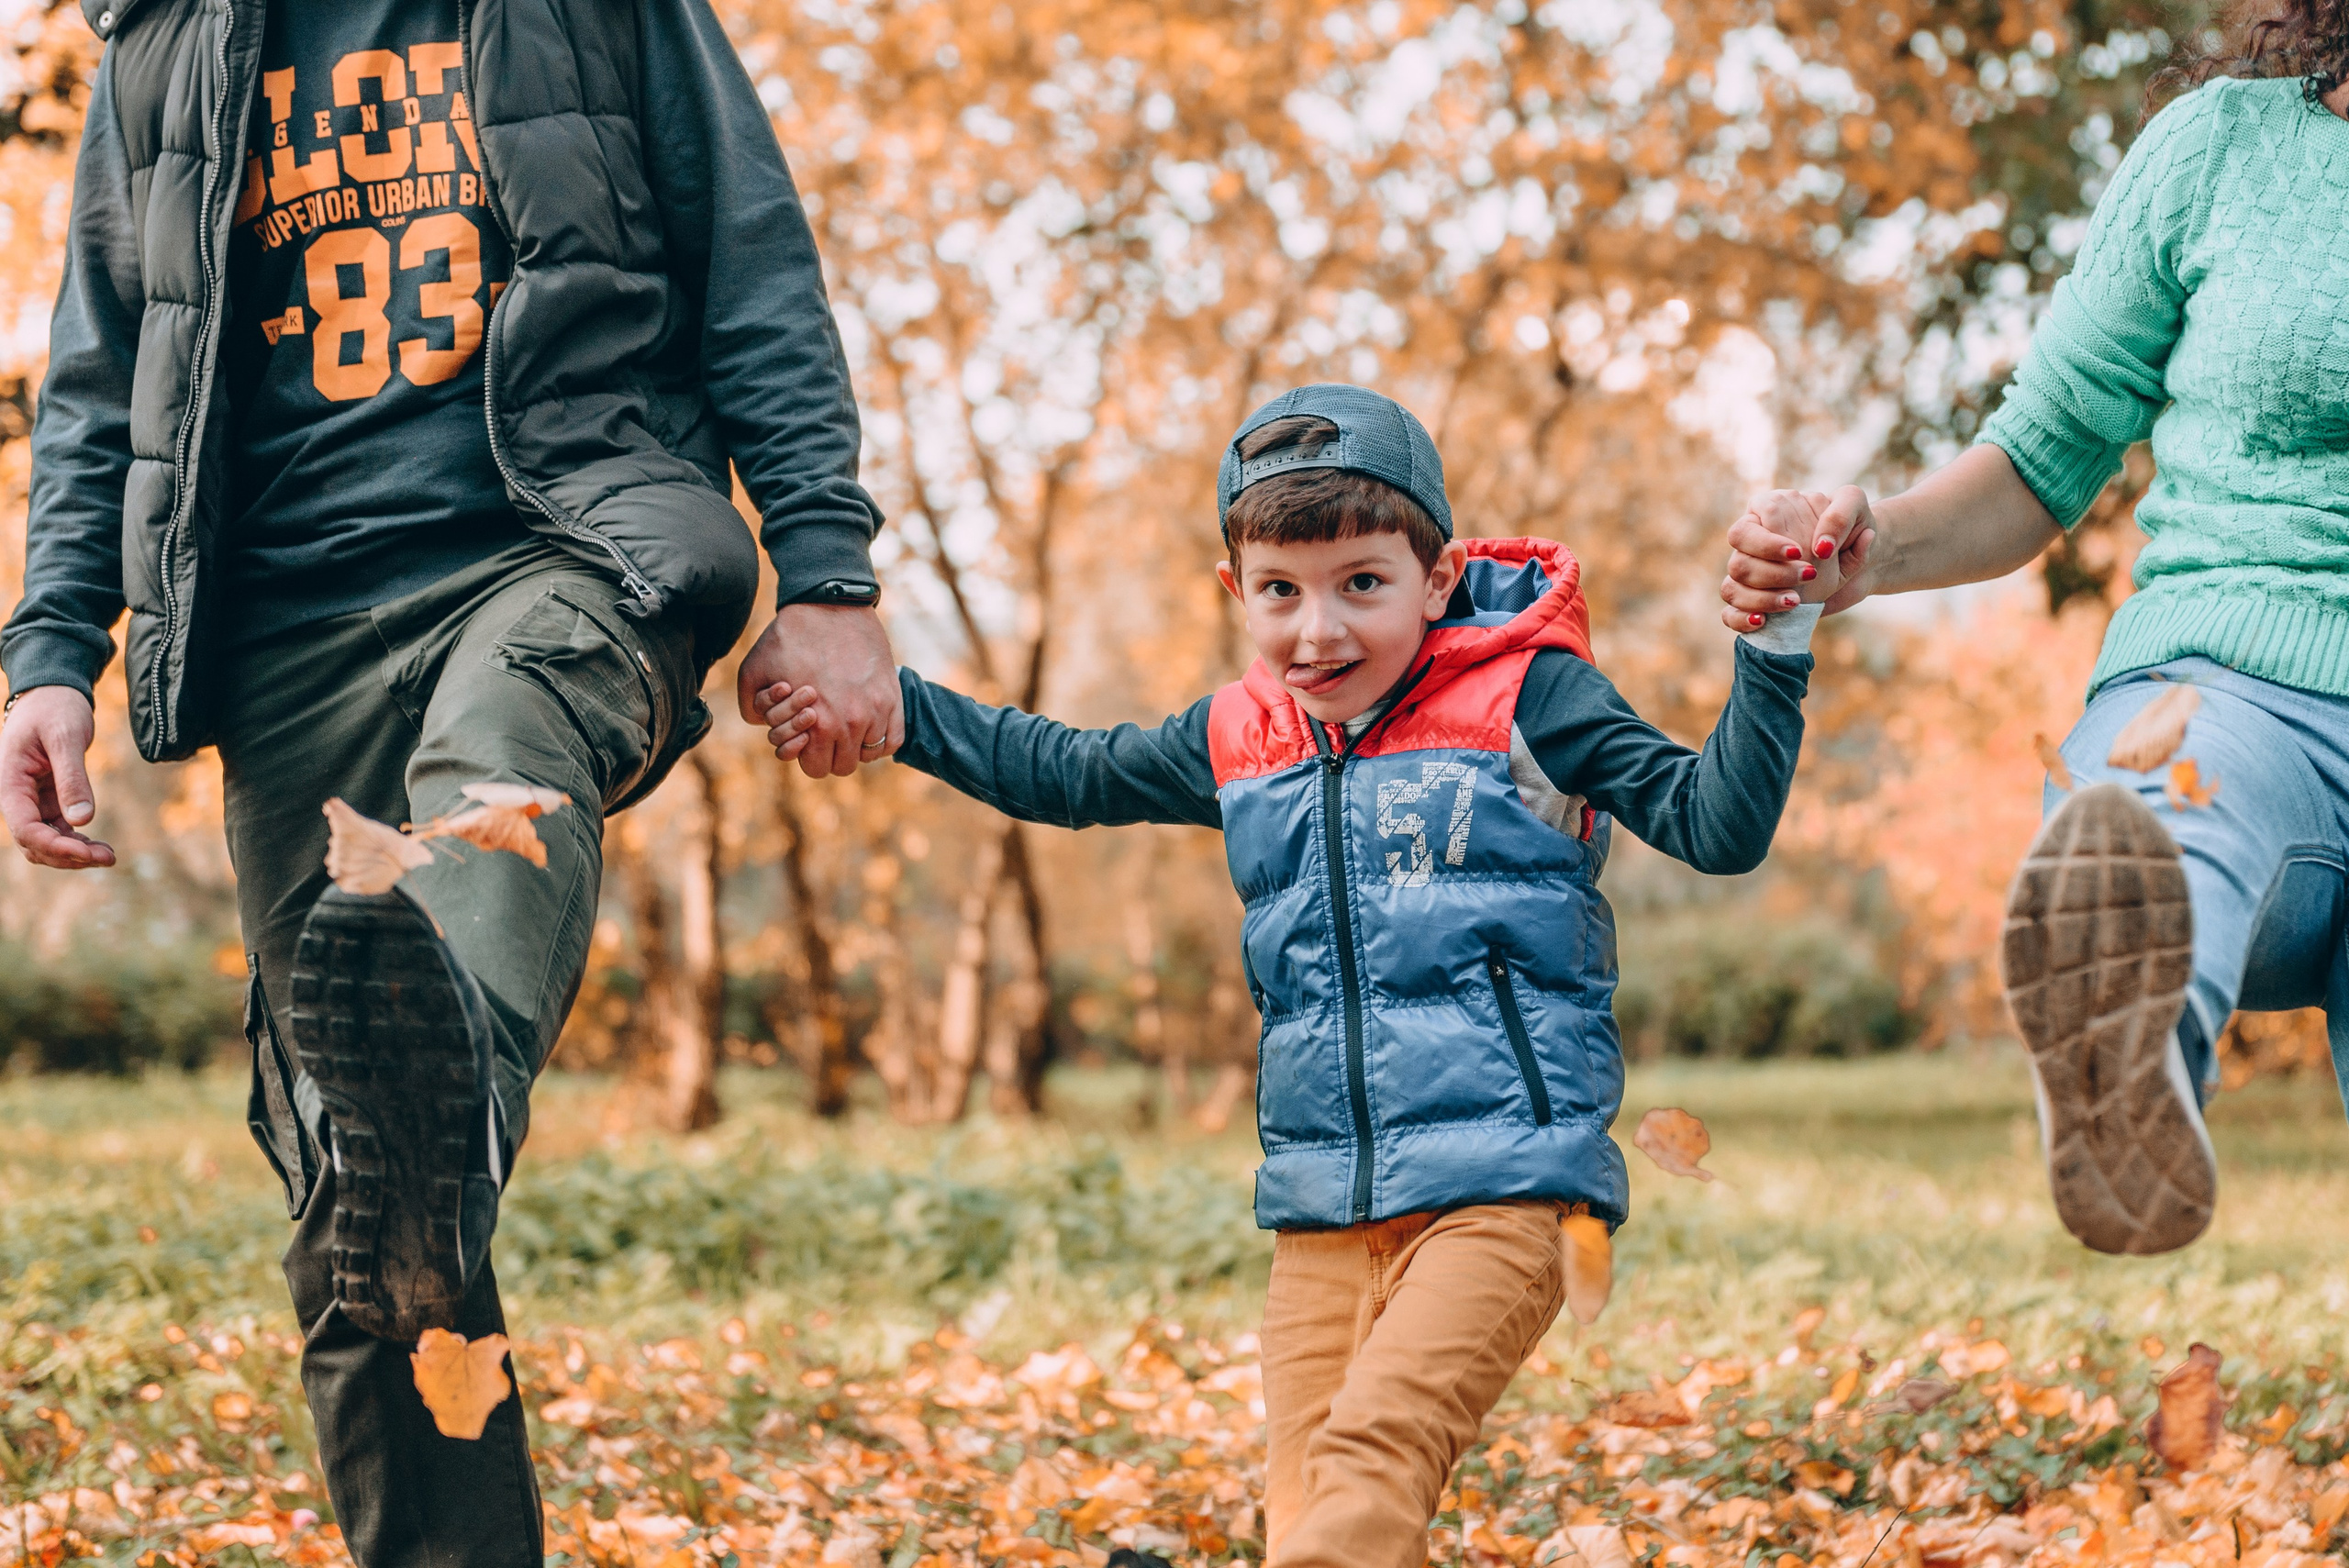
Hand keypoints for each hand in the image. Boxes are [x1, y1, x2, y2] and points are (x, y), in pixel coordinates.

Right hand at [0, 686, 114, 868]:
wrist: (54, 694)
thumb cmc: (55, 709)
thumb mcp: (65, 737)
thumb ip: (72, 777)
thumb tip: (81, 819)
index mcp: (9, 782)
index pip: (25, 828)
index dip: (54, 847)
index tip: (87, 853)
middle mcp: (16, 797)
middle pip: (33, 843)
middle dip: (68, 856)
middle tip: (108, 858)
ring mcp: (32, 801)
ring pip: (45, 842)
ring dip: (74, 854)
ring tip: (109, 856)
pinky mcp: (48, 801)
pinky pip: (58, 831)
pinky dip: (77, 842)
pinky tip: (100, 847)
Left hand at [735, 603, 903, 777]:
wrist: (829, 605)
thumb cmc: (788, 637)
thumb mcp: (753, 672)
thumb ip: (753, 709)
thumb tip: (766, 729)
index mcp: (816, 725)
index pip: (815, 768)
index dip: (806, 756)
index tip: (806, 739)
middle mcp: (850, 723)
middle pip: (842, 766)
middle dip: (829, 753)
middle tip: (823, 732)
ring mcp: (876, 711)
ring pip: (868, 754)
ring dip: (855, 745)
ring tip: (844, 723)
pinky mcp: (893, 697)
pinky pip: (893, 740)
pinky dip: (880, 740)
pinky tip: (867, 725)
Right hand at [1719, 485, 1878, 631]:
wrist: (1866, 565)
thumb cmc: (1853, 530)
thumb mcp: (1856, 509)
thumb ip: (1839, 516)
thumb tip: (1820, 548)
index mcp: (1769, 514)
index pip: (1746, 527)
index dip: (1766, 543)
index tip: (1798, 553)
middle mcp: (1754, 544)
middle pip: (1737, 560)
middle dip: (1770, 573)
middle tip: (1809, 575)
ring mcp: (1752, 575)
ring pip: (1732, 588)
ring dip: (1763, 598)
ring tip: (1796, 601)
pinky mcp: (1756, 601)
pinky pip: (1730, 614)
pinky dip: (1742, 619)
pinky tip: (1762, 621)